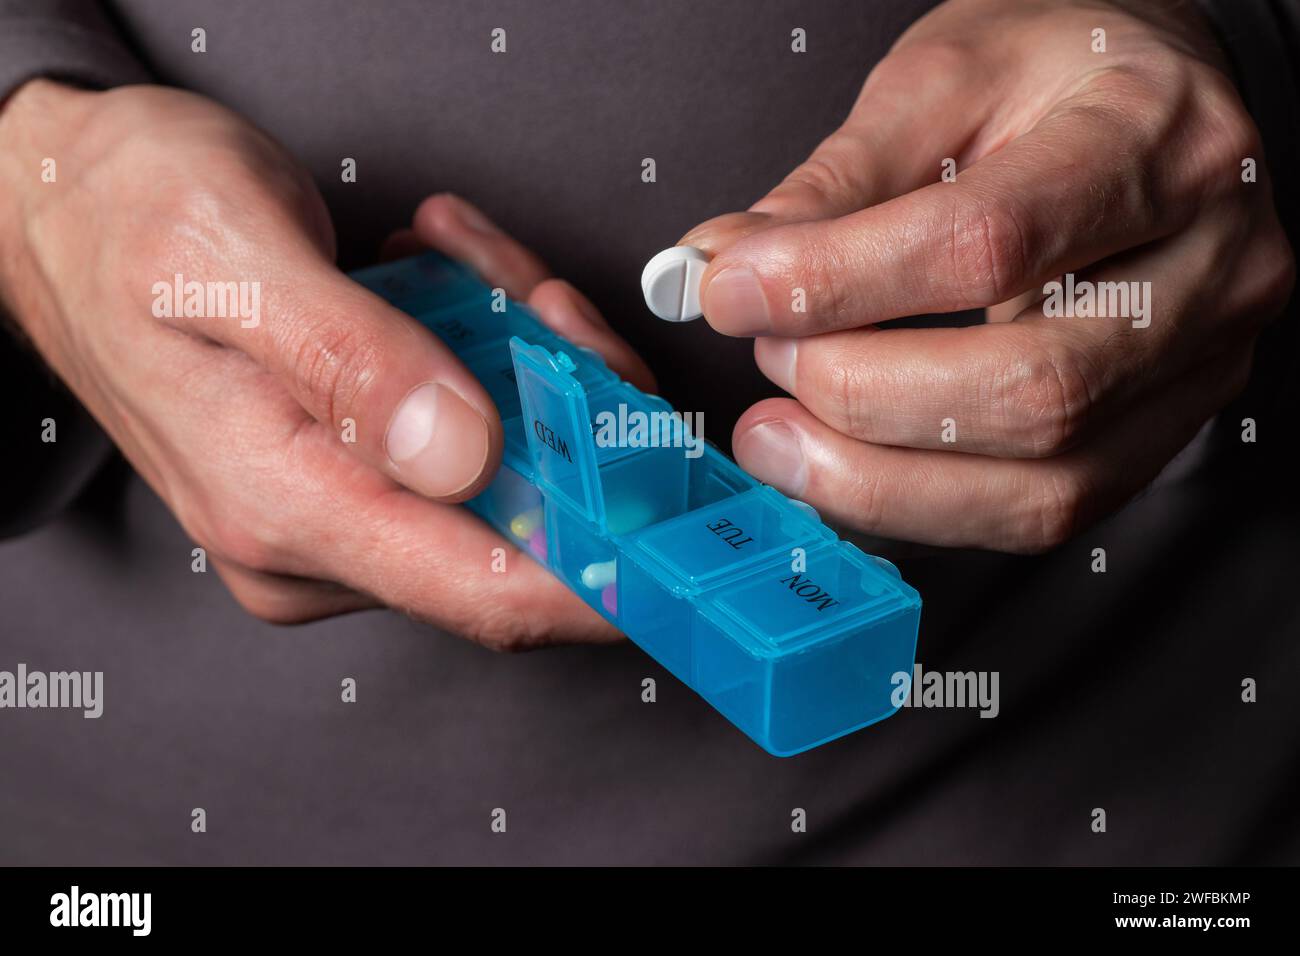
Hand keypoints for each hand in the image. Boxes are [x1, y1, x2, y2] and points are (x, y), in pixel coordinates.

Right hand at [0, 80, 650, 644]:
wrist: (65, 207)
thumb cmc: (127, 217)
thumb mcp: (231, 257)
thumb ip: (349, 360)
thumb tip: (463, 454)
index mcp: (282, 505)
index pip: (483, 590)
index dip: (609, 576)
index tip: (692, 530)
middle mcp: (314, 539)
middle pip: (518, 523)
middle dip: (571, 413)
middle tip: (545, 302)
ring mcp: (338, 514)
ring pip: (505, 472)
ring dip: (528, 366)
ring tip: (475, 267)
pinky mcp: (355, 478)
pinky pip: (471, 440)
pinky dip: (492, 360)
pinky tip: (454, 285)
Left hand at [682, 0, 1294, 551]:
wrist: (1154, 102)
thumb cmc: (1057, 75)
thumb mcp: (940, 80)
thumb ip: (834, 183)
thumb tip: (729, 268)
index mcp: (1156, 141)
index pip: (987, 242)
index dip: (837, 283)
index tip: (733, 292)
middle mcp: (1211, 266)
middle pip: (1030, 390)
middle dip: (860, 396)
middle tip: (767, 361)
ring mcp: (1200, 364)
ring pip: (1043, 486)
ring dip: (879, 482)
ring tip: (782, 437)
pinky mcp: (1164, 432)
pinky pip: (1042, 513)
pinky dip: (922, 509)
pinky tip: (845, 473)